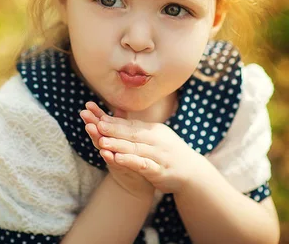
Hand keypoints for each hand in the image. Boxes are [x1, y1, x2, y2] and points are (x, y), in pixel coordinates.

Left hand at [87, 106, 201, 193]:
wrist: (192, 172)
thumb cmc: (168, 152)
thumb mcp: (155, 136)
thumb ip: (137, 128)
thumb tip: (116, 115)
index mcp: (154, 130)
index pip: (131, 124)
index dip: (114, 121)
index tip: (97, 116)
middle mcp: (157, 140)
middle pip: (132, 134)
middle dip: (113, 129)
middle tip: (96, 125)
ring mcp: (159, 155)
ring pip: (135, 148)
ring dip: (118, 145)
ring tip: (102, 141)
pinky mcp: (160, 171)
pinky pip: (143, 165)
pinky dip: (130, 161)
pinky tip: (117, 159)